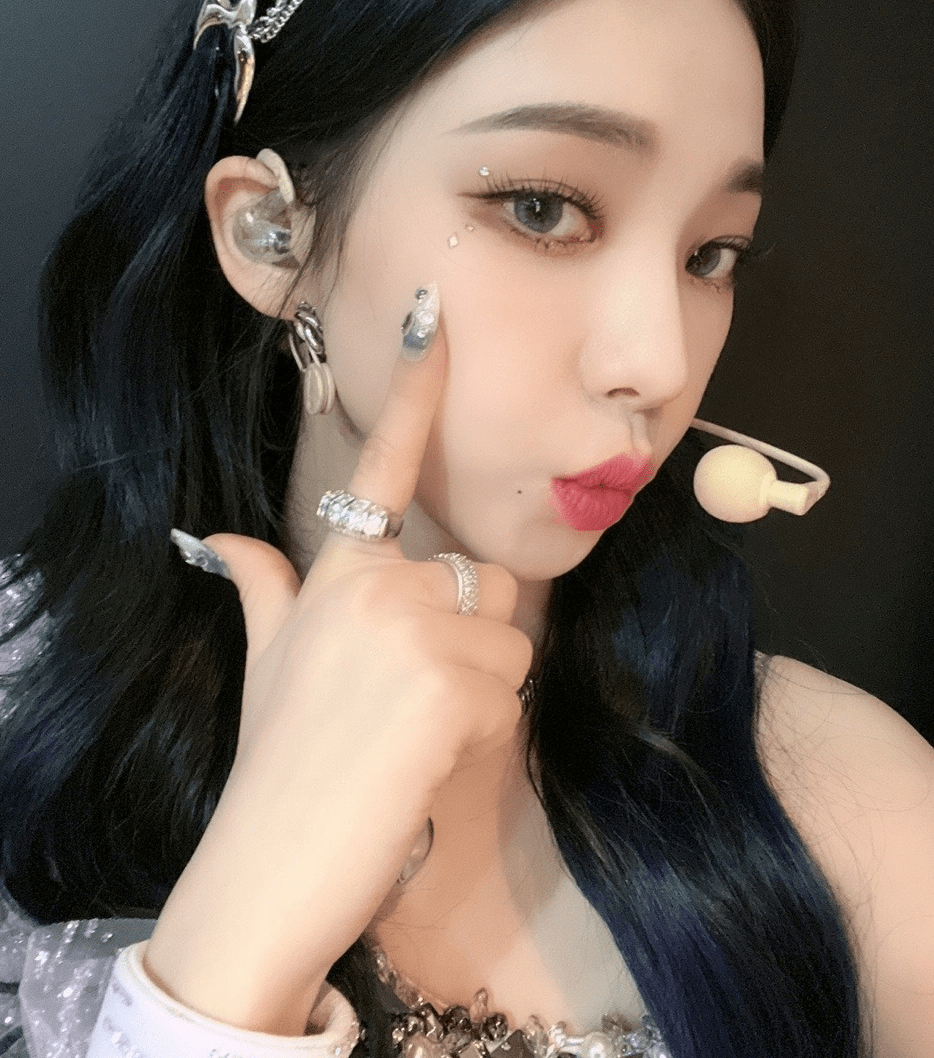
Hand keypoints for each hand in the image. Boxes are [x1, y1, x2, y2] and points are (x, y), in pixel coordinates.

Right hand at [145, 310, 531, 1034]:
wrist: (268, 860)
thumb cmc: (274, 757)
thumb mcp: (266, 658)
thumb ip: (261, 585)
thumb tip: (214, 536)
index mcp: (337, 568)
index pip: (384, 467)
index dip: (413, 390)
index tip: (433, 318)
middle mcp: (377, 580)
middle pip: (484, 584)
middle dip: (467, 642)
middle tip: (406, 701)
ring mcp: (415, 627)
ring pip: (509, 643)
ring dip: (478, 693)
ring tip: (414, 734)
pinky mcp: (451, 680)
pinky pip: (510, 693)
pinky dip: (482, 734)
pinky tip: (425, 761)